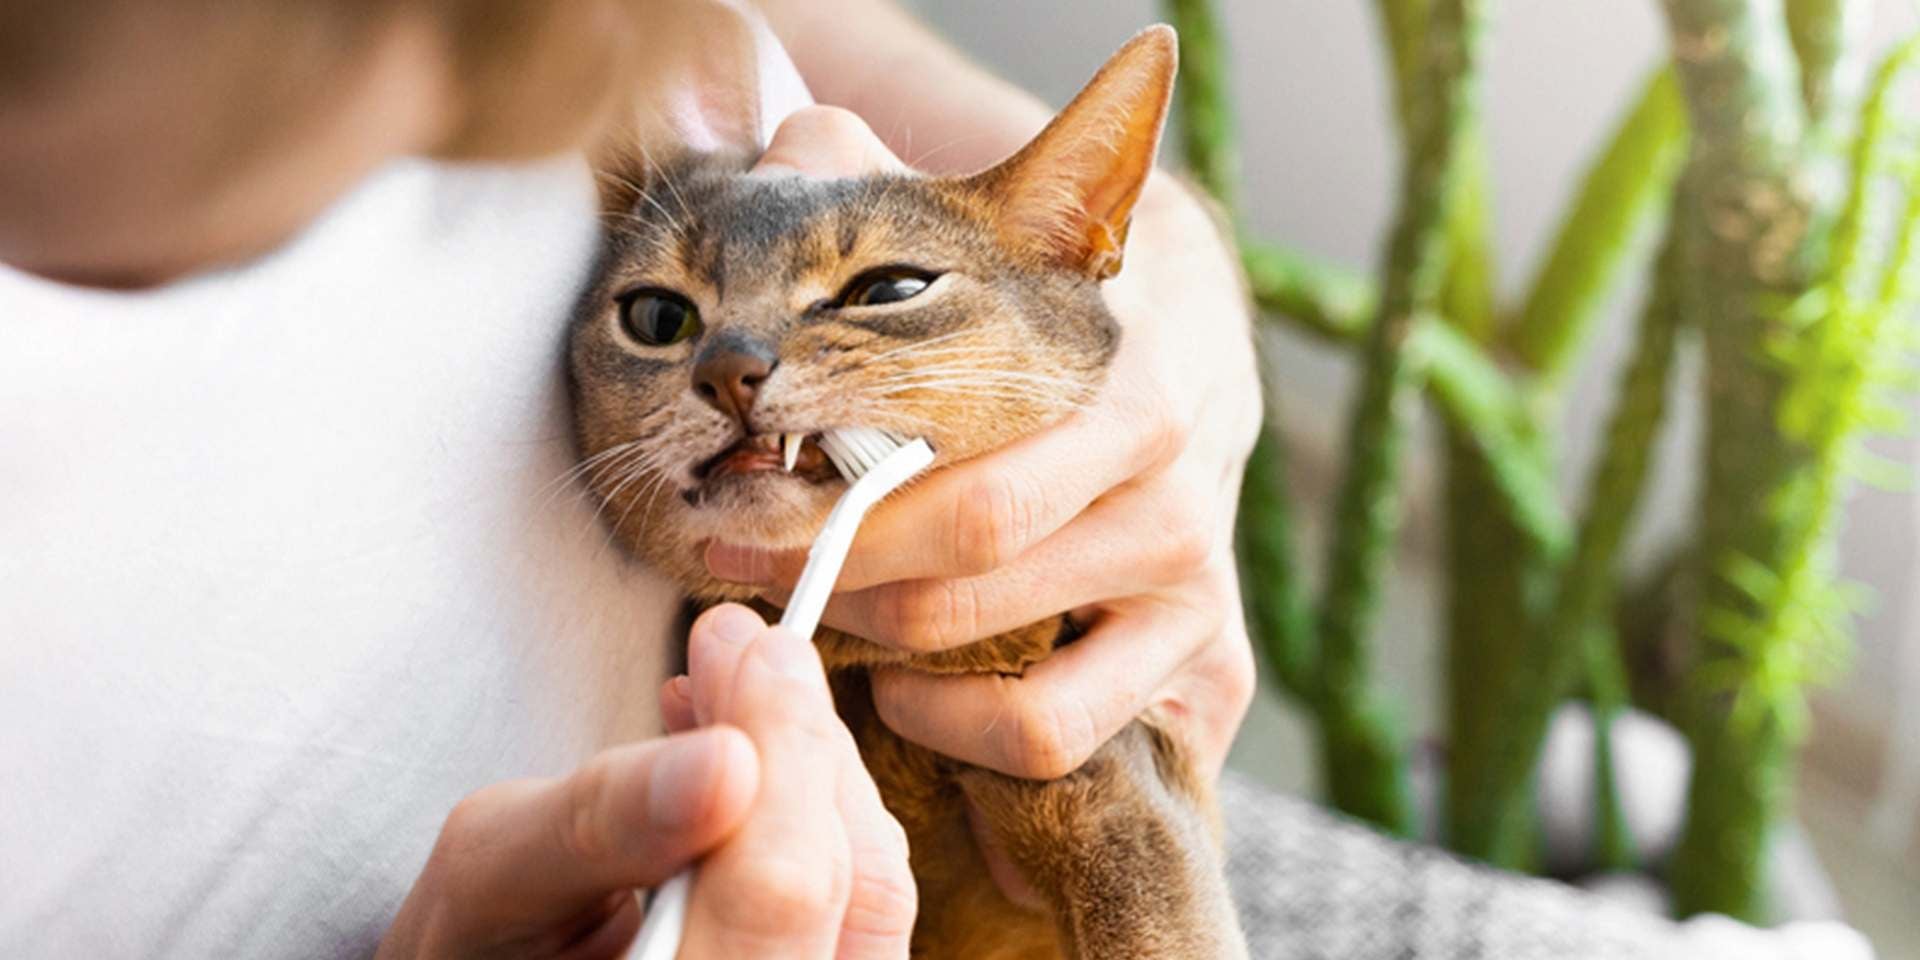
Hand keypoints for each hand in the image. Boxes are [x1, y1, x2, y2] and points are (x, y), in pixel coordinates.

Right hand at [377, 604, 914, 959]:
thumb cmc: (473, 947)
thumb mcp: (494, 874)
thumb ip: (606, 816)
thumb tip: (729, 757)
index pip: (776, 892)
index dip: (782, 750)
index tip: (746, 644)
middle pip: (854, 887)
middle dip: (802, 743)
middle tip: (745, 647)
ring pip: (872, 889)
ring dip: (812, 770)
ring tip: (734, 689)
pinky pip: (859, 902)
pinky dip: (816, 813)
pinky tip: (752, 755)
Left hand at [706, 107, 1260, 782]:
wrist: (1193, 359)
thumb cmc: (1051, 319)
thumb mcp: (987, 247)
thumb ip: (891, 196)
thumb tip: (801, 139)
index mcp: (1132, 390)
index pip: (968, 479)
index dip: (834, 506)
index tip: (735, 495)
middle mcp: (1175, 499)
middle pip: (966, 571)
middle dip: (826, 572)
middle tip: (738, 555)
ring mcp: (1195, 595)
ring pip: (1009, 676)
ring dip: (884, 657)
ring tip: (825, 619)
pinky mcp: (1205, 673)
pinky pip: (1057, 738)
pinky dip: (964, 730)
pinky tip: (911, 687)